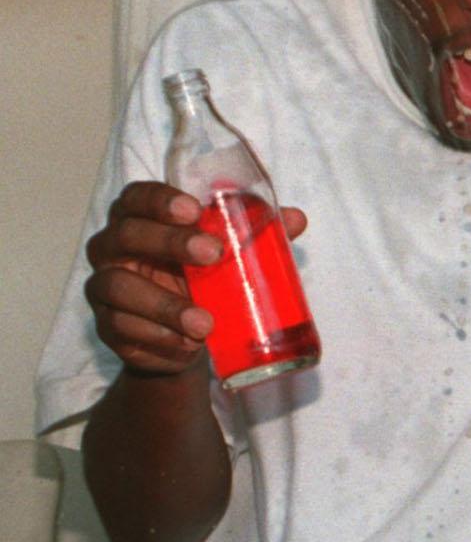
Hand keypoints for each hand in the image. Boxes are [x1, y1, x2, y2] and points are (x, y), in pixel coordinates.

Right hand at [82, 181, 308, 375]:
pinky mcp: (108, 326)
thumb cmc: (204, 276)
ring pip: (118, 287)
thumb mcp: (230, 253)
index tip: (194, 209)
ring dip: (164, 305)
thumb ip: (257, 233)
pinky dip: (157, 338)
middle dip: (169, 242)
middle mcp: (113, 247)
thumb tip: (295, 219)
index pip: (137, 196)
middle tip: (213, 254)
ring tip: (205, 324)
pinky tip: (185, 345)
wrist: (187, 335)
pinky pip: (121, 330)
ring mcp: (105, 287)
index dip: (160, 200)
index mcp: (141, 218)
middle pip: (126, 235)